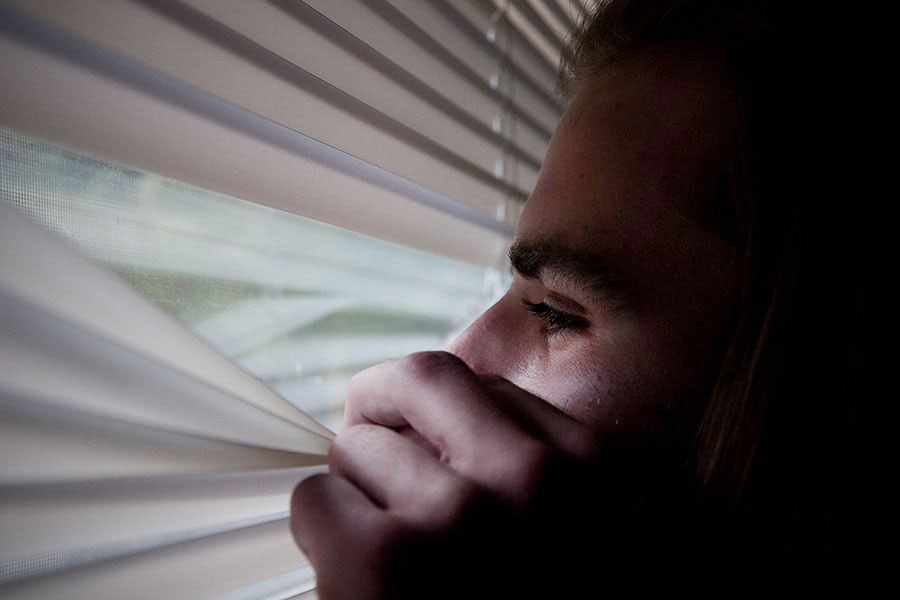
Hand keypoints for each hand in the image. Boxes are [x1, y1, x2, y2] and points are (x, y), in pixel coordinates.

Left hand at [289, 352, 675, 598]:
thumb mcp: (578, 538)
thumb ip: (540, 476)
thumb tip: (447, 428)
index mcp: (596, 473)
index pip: (488, 386)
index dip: (441, 413)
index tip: (422, 435)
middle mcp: (535, 481)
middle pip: (420, 376)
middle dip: (383, 402)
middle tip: (367, 429)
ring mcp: (460, 518)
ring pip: (358, 445)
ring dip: (356, 488)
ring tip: (381, 542)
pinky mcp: (384, 563)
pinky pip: (315, 498)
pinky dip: (321, 529)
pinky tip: (354, 575)